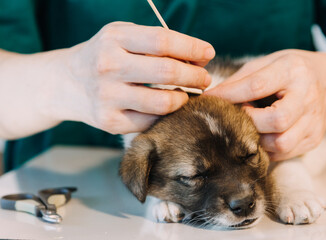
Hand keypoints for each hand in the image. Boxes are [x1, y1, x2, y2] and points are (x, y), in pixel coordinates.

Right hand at [55, 22, 214, 133]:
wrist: (67, 83)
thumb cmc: (106, 55)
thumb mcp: (124, 37)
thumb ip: (157, 43)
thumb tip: (200, 58)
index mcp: (114, 38)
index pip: (163, 41)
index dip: (192, 48)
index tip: (208, 53)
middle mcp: (108, 66)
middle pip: (166, 72)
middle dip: (195, 76)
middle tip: (205, 79)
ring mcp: (107, 96)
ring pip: (163, 102)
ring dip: (184, 98)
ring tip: (187, 94)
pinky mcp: (109, 122)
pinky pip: (152, 121)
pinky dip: (166, 114)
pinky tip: (168, 107)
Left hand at [205, 50, 325, 160]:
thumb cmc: (292, 71)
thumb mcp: (269, 63)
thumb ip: (241, 79)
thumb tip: (211, 97)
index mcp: (293, 70)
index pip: (257, 85)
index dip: (230, 95)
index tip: (210, 99)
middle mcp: (307, 96)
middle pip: (276, 119)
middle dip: (249, 121)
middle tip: (238, 116)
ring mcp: (313, 121)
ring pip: (281, 143)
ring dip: (258, 139)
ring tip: (251, 127)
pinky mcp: (313, 139)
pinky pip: (284, 153)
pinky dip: (267, 148)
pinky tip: (262, 135)